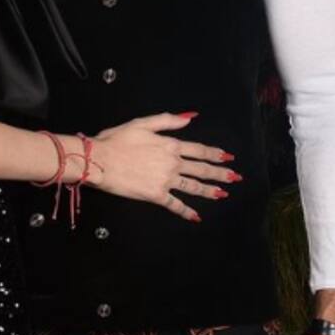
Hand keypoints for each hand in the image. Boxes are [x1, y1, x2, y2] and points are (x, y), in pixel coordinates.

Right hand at [89, 112, 236, 220]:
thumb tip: (190, 117)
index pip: (198, 150)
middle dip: (220, 173)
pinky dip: (187, 212)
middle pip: (201, 169)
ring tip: (223, 194)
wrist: (100, 160)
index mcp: (170, 145)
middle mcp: (172, 164)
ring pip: (193, 187)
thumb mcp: (142, 123)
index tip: (228, 157)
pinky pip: (175, 205)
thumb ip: (167, 120)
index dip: (214, 154)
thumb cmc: (117, 140)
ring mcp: (165, 181)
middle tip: (235, 178)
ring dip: (210, 191)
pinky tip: (196, 217)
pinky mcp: (156, 196)